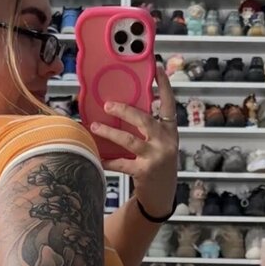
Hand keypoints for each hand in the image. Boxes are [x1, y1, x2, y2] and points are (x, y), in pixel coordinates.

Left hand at [89, 64, 177, 218]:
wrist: (161, 197)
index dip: (164, 86)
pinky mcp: (144, 172)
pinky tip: (97, 157)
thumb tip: (125, 108)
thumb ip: (150, 128)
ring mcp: (156, 157)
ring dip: (109, 132)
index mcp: (170, 131)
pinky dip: (108, 160)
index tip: (157, 68)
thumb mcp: (160, 144)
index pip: (169, 103)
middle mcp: (165, 142)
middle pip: (143, 120)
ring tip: (94, 126)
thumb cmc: (158, 166)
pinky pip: (121, 163)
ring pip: (129, 140)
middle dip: (125, 110)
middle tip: (108, 104)